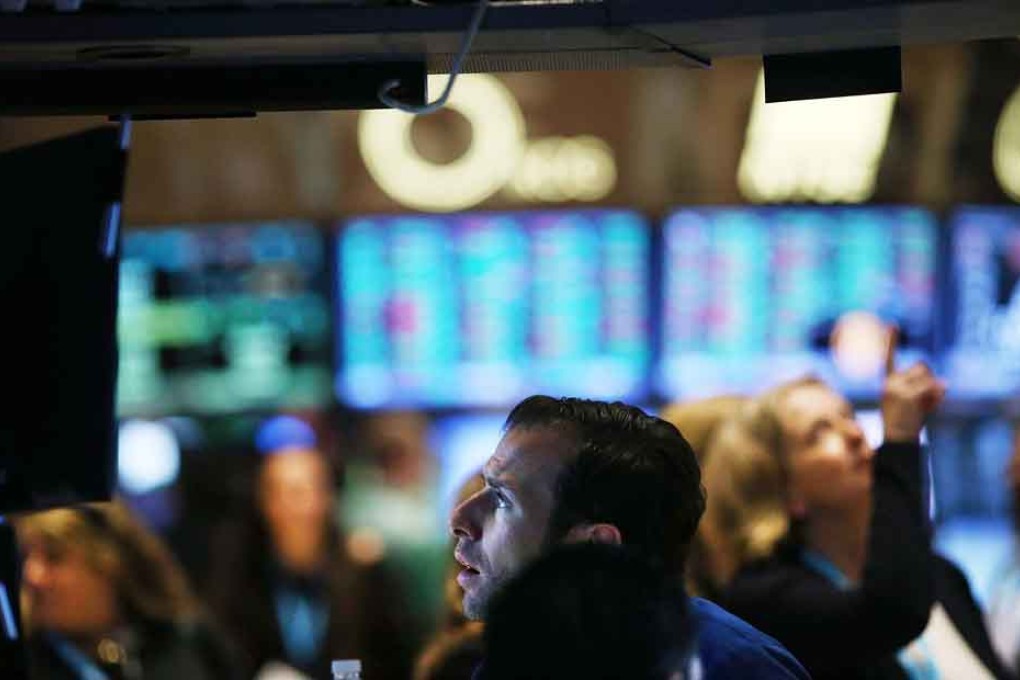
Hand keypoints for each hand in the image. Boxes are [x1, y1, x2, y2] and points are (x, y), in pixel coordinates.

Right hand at [881, 327, 945, 441]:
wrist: (897, 440)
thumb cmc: (905, 424)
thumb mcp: (913, 403)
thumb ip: (925, 389)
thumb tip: (945, 382)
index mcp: (888, 383)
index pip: (889, 358)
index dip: (891, 340)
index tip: (892, 323)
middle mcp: (891, 382)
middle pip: (921, 366)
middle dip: (929, 377)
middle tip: (926, 398)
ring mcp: (899, 387)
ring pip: (928, 375)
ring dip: (934, 388)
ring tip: (926, 405)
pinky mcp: (910, 394)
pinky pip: (933, 386)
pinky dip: (937, 395)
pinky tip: (931, 406)